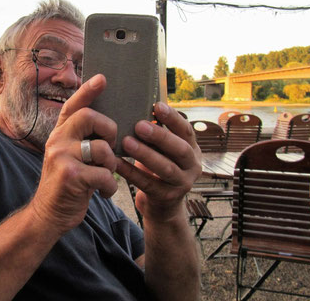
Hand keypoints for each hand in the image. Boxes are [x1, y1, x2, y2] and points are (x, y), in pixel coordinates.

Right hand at [30, 74, 119, 234]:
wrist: (48, 215)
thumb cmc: (66, 184)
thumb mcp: (68, 157)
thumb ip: (81, 140)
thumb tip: (108, 125)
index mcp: (59, 134)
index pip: (72, 106)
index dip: (87, 91)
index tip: (102, 78)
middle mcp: (57, 141)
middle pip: (88, 117)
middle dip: (108, 130)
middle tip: (109, 146)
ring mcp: (61, 158)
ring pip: (101, 148)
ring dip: (110, 164)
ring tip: (104, 175)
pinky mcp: (70, 176)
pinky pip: (103, 174)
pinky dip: (109, 186)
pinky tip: (102, 192)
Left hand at [116, 102, 201, 222]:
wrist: (162, 204)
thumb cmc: (157, 166)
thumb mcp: (162, 149)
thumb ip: (157, 132)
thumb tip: (137, 104)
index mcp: (192, 148)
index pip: (186, 130)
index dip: (173, 118)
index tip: (157, 106)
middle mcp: (192, 166)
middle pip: (180, 149)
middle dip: (160, 136)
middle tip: (139, 125)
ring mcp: (182, 183)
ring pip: (165, 168)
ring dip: (145, 154)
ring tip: (126, 142)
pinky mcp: (167, 198)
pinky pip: (147, 184)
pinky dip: (131, 173)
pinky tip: (116, 163)